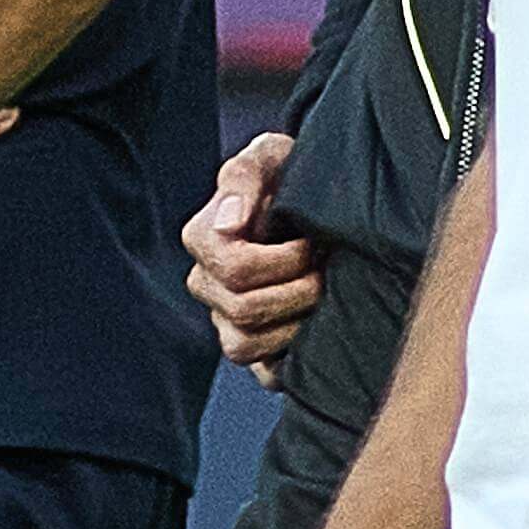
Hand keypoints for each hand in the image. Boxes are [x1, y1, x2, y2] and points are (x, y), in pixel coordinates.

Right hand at [181, 131, 319, 385]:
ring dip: (293, 325)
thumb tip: (230, 223)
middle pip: (242, 310)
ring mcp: (224, 318)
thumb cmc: (287, 172)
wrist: (310, 200)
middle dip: (297, 291)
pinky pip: (263, 374)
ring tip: (322, 297)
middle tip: (325, 269)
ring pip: (243, 346)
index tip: (310, 242)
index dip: (283, 261)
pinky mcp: (252, 346)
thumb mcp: (269, 155)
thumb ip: (245, 177)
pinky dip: (291, 359)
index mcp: (203, 237)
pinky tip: (316, 331)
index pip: (234, 269)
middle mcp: (205, 282)